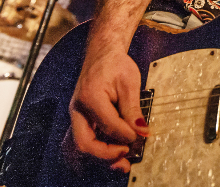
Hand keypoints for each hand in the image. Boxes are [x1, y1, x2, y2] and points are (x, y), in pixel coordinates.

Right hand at [67, 49, 148, 173]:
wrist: (101, 55)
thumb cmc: (115, 65)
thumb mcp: (129, 83)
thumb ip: (133, 109)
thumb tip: (142, 131)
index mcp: (91, 97)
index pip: (107, 124)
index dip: (125, 135)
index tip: (140, 136)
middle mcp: (78, 109)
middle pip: (84, 142)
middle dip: (105, 155)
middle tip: (126, 157)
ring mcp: (77, 116)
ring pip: (82, 145)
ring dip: (101, 158)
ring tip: (121, 164)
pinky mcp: (81, 120)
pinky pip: (85, 140)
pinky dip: (98, 151)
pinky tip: (113, 155)